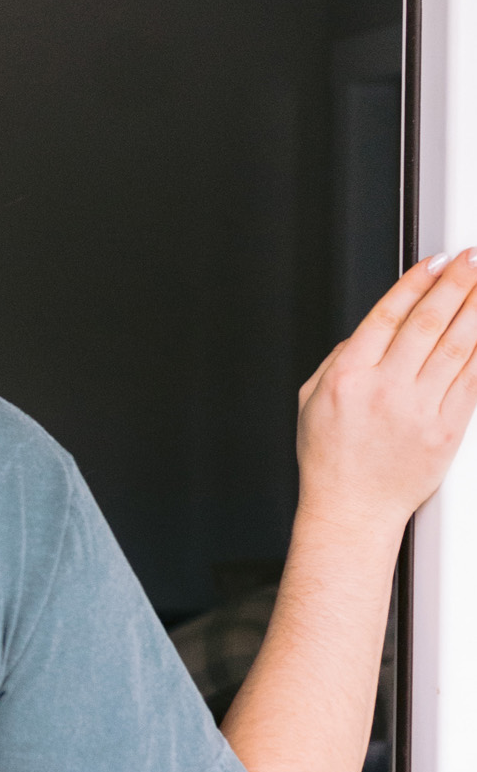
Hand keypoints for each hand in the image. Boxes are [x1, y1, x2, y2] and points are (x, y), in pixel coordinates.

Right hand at [297, 249, 476, 533]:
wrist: (352, 512)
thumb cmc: (331, 460)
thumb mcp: (311, 399)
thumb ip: (340, 358)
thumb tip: (371, 329)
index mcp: (349, 377)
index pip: (388, 315)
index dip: (415, 282)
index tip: (436, 261)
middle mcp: (385, 390)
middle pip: (428, 323)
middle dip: (455, 284)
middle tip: (472, 260)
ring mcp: (418, 411)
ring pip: (456, 347)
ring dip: (475, 310)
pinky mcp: (446, 432)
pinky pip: (472, 383)